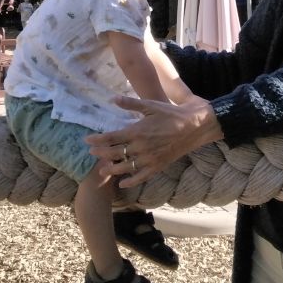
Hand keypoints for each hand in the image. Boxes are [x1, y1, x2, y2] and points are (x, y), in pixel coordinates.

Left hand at [85, 94, 222, 188]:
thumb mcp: (150, 105)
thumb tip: (113, 98)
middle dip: (102, 154)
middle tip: (91, 154)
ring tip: (102, 170)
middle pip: (116, 153)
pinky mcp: (159, 166)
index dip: (98, 140)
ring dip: (112, 169)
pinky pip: (142, 176)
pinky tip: (123, 183)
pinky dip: (131, 181)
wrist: (195, 126)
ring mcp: (150, 159)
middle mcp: (141, 147)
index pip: (111, 138)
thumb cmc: (172, 113)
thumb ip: (131, 103)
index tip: (87, 140)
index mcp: (137, 131)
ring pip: (126, 167)